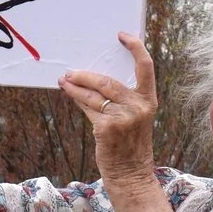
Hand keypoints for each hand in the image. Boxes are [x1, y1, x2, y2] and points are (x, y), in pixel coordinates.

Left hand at [58, 34, 159, 188]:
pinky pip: (88, 108)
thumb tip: (96, 79)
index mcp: (148, 101)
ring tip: (64, 81)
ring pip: (94, 94)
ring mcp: (123, 117)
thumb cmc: (130, 146)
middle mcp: (138, 107)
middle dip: (86, 75)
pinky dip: (77, 100)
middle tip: (71, 72)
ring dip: (75, 87)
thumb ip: (124, 100)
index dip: (135, 47)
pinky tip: (69, 94)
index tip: (122, 35)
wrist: (131, 175)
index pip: (146, 66)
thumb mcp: (136, 119)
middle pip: (107, 80)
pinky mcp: (107, 128)